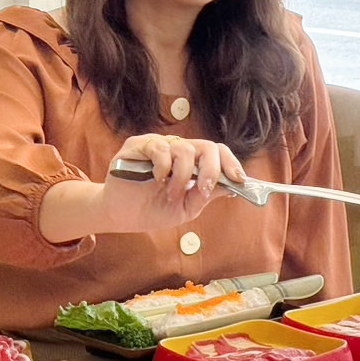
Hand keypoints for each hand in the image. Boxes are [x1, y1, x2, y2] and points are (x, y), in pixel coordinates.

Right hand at [39, 134, 246, 241]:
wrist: (121, 215)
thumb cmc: (153, 209)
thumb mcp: (186, 208)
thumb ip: (205, 195)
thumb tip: (232, 186)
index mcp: (192, 162)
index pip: (217, 152)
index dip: (230, 163)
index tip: (238, 179)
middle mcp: (177, 149)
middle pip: (206, 146)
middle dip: (211, 169)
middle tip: (204, 189)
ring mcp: (158, 145)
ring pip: (184, 149)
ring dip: (182, 177)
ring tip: (171, 194)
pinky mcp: (138, 145)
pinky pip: (160, 149)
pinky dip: (163, 168)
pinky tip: (156, 180)